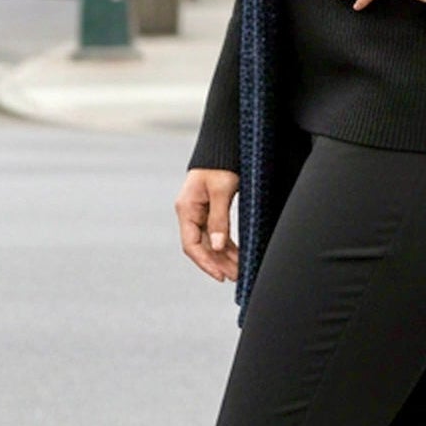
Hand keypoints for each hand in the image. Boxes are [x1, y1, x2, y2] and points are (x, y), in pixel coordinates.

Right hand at [176, 166, 238, 282]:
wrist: (222, 147)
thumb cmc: (220, 165)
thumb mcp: (221, 191)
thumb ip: (219, 219)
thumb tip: (218, 247)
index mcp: (187, 209)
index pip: (192, 244)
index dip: (205, 262)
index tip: (220, 275)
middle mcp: (190, 213)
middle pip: (202, 246)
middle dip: (218, 263)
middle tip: (236, 277)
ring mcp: (199, 213)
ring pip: (211, 242)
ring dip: (224, 257)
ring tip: (239, 271)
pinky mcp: (210, 211)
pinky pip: (217, 234)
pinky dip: (227, 246)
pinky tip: (238, 256)